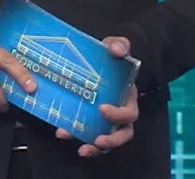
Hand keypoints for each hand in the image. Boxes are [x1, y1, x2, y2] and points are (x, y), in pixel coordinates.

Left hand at [56, 36, 138, 156]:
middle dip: (111, 140)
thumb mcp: (116, 45)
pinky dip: (80, 139)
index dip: (118, 115)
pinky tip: (64, 134)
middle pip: (124, 134)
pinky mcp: (93, 122)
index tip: (102, 109)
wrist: (101, 59)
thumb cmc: (111, 55)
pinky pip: (91, 136)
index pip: (130, 113)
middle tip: (97, 140)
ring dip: (96, 148)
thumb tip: (118, 50)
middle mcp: (121, 113)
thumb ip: (119, 45)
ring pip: (108, 141)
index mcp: (129, 98)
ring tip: (83, 149)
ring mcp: (108, 120)